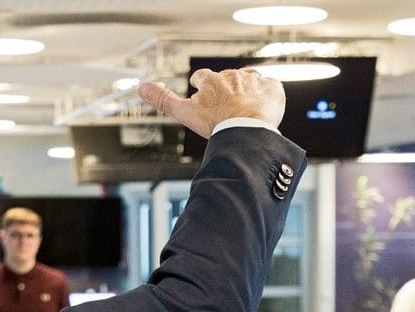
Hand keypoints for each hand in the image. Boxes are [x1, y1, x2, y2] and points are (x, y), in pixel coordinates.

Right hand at [138, 68, 284, 138]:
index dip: (201, 85)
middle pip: (227, 79)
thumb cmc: (217, 124)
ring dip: (248, 90)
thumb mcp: (185, 113)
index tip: (201, 89)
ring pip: (250, 81)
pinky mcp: (273, 89)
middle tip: (227, 107)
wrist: (248, 131)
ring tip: (247, 107)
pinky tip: (264, 106)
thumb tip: (141, 87)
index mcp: (212, 82)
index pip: (203, 78)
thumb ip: (164, 100)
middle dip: (226, 90)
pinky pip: (271, 86)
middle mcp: (233, 76)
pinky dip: (268, 95)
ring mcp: (254, 81)